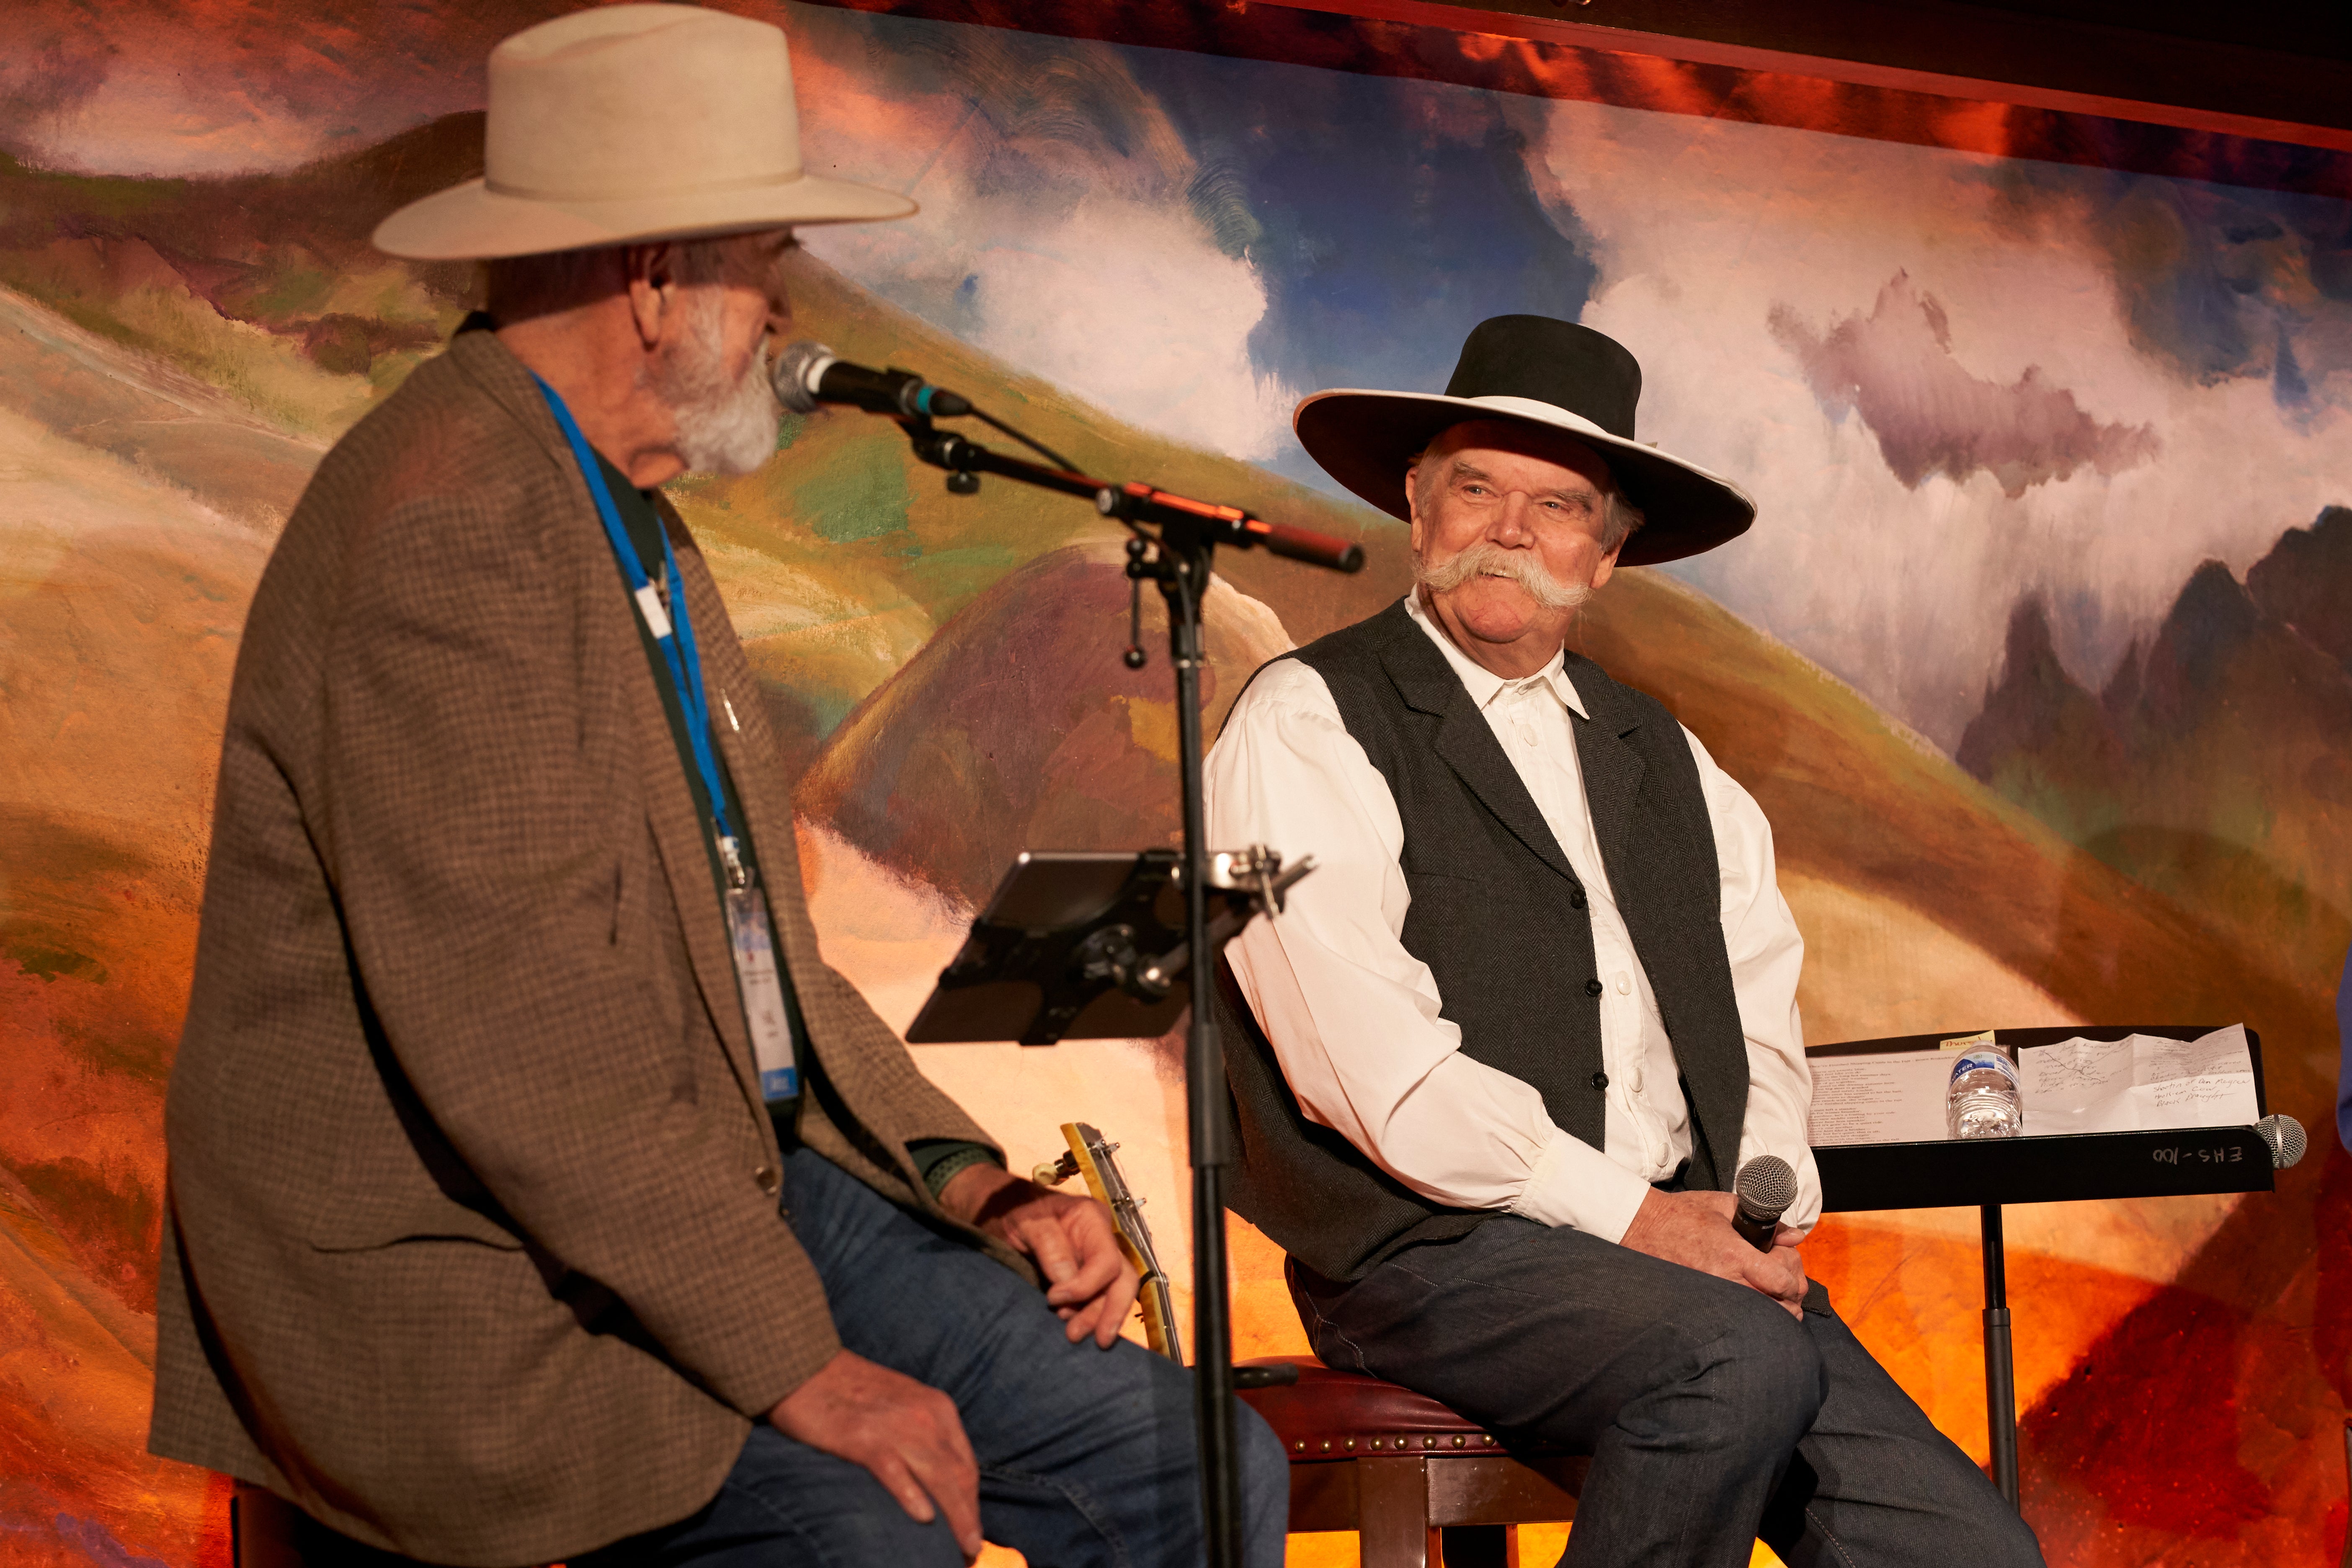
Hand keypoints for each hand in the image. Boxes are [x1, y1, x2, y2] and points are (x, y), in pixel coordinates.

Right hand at [769, 1349, 981, 1560]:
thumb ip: (923, 1435)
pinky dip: (911, 1495)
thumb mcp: (903, 1405)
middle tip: (971, 1551)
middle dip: (969, 1517)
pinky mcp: (863, 1437)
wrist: (805, 1364)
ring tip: (962, 1549)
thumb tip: (938, 1482)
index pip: (966, 1465)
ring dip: (954, 1518)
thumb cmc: (851, 1390)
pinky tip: (923, 1518)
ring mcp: (896, 1426)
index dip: (972, 1503)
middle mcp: (925, 1415)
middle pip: (959, 1476)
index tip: (973, 1531)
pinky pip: (895, 1471)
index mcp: (937, 1407)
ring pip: (938, 1478)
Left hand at [938, 1163, 1141, 1347]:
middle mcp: (1102, 1240)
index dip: (1086, 1286)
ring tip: (1073, 1336)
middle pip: (1123, 1280)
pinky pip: (1100, 1298)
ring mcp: (1096, 1259)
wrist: (1001, 1210)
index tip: (1053, 1299)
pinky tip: (1078, 1329)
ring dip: (1098, 1318)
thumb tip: (1067, 1284)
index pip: (1106, 1260)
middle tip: (1085, 1337)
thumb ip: (1049, 1246)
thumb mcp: (1026, 1221)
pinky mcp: (1087, 1277)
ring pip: (1115, 1293)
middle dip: (1108, 1311)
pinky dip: (1091, 1316)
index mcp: (1092, 1219)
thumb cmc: (1014, 1210)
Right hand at [1618, 1189, 1808, 1317]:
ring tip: (1774, 1298)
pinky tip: (1753, 1306)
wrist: (1643, 1226)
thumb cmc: (1684, 1213)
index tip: (1788, 1269)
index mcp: (1733, 1253)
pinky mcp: (1701, 1303)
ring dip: (1774, 1311)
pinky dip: (1752, 1316)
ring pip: (1760, 1319)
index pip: (1780, 1281)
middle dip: (1790, 1299)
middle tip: (1787, 1287)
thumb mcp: (1726, 1206)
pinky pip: (1737, 1320)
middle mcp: (1725, 1279)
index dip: (1793, 1279)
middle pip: (1776, 1307)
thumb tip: (1796, 1237)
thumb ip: (1766, 1223)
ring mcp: (1713, 1295)